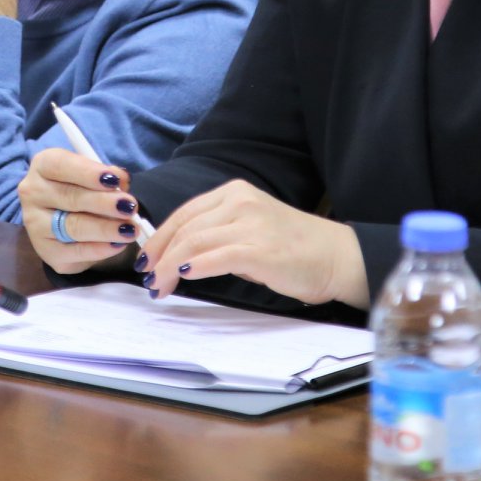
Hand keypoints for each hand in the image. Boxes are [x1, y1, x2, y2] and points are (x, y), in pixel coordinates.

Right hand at [18, 148, 141, 272]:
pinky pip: (76, 252)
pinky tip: (118, 244)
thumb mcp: (92, 174)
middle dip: (104, 203)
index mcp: (43, 166)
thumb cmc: (82, 188)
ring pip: (73, 227)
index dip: (88, 172)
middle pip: (69, 198)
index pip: (60, 166)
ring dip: (106, 228)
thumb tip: (122, 182)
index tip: (115, 179)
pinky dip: (100, 249)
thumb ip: (106, 175)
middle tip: (130, 206)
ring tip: (130, 228)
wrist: (66, 220)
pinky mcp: (46, 252)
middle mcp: (33, 193)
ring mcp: (35, 225)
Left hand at [137, 179, 369, 307]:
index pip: (185, 213)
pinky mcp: (260, 249)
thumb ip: (219, 234)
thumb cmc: (293, 249)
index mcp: (235, 192)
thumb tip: (179, 256)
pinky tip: (180, 277)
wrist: (336, 257)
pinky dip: (194, 267)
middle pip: (185, 227)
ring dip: (169, 267)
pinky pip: (217, 256)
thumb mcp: (250, 229)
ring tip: (158, 287)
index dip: (159, 237)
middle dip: (158, 255)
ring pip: (194, 242)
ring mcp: (250, 223)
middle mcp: (240, 201)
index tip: (144, 259)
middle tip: (147, 279)